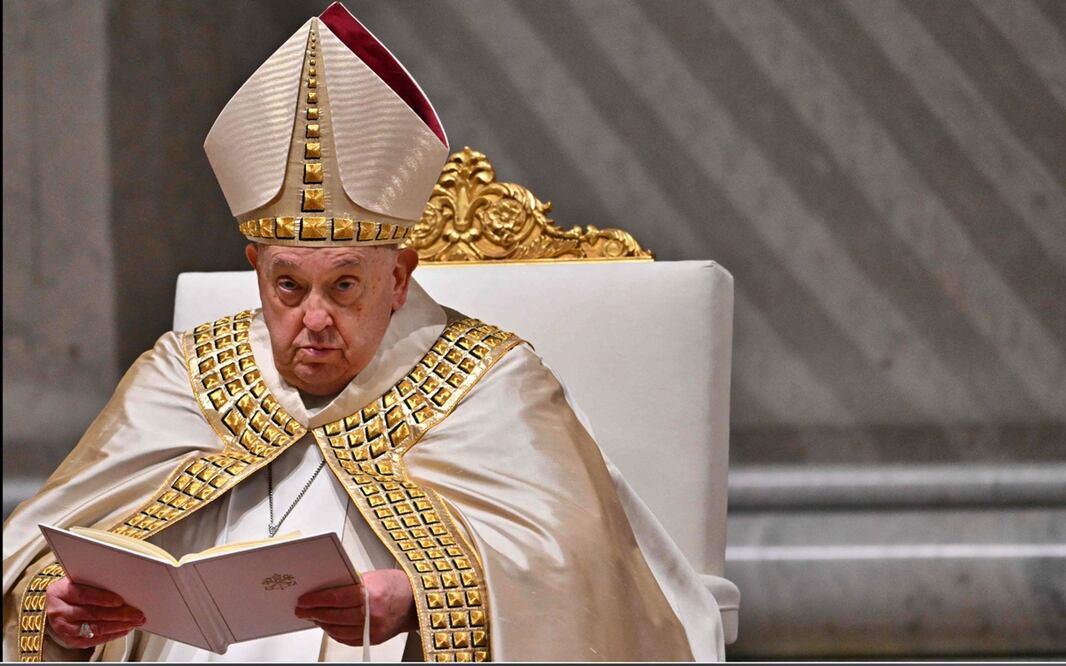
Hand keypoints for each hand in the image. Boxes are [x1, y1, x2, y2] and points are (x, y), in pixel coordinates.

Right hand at [45, 577, 145, 648]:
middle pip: (91, 613)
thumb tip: (122, 586)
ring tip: (133, 622)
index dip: (103, 598)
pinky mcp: (69, 640)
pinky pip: (93, 640)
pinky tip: (123, 630)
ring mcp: (63, 628)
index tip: (120, 600)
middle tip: (135, 613)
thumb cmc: (73, 590)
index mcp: (60, 592)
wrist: (57, 605)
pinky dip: (111, 635)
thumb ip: (95, 583)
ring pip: (94, 628)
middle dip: (118, 614)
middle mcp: (59, 611)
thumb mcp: (79, 581)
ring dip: (118, 626)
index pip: (83, 595)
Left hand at [295, 569, 416, 646]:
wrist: (416, 602)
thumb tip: (327, 588)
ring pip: (338, 630)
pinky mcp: (374, 639)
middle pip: (334, 615)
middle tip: (303, 609)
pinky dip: (335, 633)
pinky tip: (329, 626)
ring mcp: (373, 629)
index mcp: (370, 593)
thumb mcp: (373, 576)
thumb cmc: (397, 586)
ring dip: (323, 623)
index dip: (316, 600)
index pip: (335, 597)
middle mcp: (371, 614)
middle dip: (314, 612)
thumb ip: (350, 583)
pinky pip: (348, 639)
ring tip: (314, 617)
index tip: (304, 600)